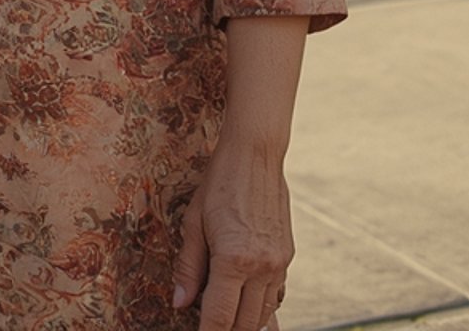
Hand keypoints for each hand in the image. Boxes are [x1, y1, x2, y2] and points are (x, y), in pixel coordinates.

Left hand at [171, 141, 293, 330]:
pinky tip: (245, 301)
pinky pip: (276, 296)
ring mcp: (279, 264)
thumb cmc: (218, 183)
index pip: (219, 317)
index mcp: (233, 260)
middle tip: (208, 325)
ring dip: (244, 322)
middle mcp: (262, 268)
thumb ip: (189, 267)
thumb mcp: (193, 222)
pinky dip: (260, 306)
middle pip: (244, 323)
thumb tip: (180, 303)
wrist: (255, 154)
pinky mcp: (287, 257)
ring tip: (224, 317)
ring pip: (263, 314)